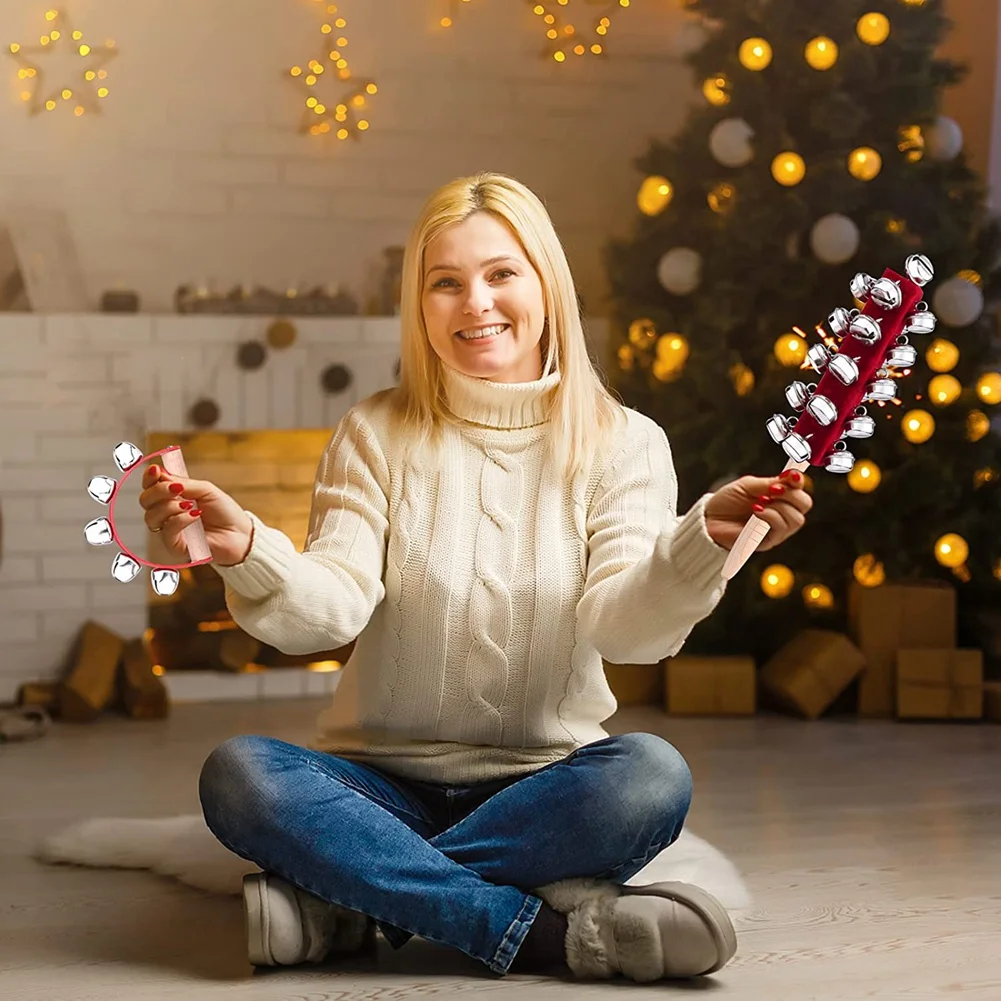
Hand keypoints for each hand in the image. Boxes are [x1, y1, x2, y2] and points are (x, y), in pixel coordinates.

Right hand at [139, 464, 253, 566]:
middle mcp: (167, 514)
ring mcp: (170, 531)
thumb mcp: (205, 490)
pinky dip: (179, 520)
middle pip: (145, 501)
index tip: (155, 470)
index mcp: (172, 498)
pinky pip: (166, 531)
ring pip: (151, 517)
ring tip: (189, 504)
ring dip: (169, 506)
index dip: (148, 478)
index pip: (150, 487)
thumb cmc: (225, 512)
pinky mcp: (176, 546)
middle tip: (176, 488)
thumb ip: (182, 483)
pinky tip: (195, 515)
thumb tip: (160, 474)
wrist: (240, 533)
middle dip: (158, 491)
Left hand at [704, 469, 812, 551]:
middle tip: (774, 490)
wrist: (708, 520)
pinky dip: (770, 516)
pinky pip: (780, 529)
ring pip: (796, 519)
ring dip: (780, 507)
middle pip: (805, 505)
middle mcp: (781, 514)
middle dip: (792, 494)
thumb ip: (769, 483)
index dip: (799, 481)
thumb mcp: (747, 486)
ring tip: (759, 502)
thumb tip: (791, 476)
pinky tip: (756, 510)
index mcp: (778, 498)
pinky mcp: (768, 541)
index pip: (800, 490)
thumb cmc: (726, 502)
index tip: (792, 476)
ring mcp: (776, 529)